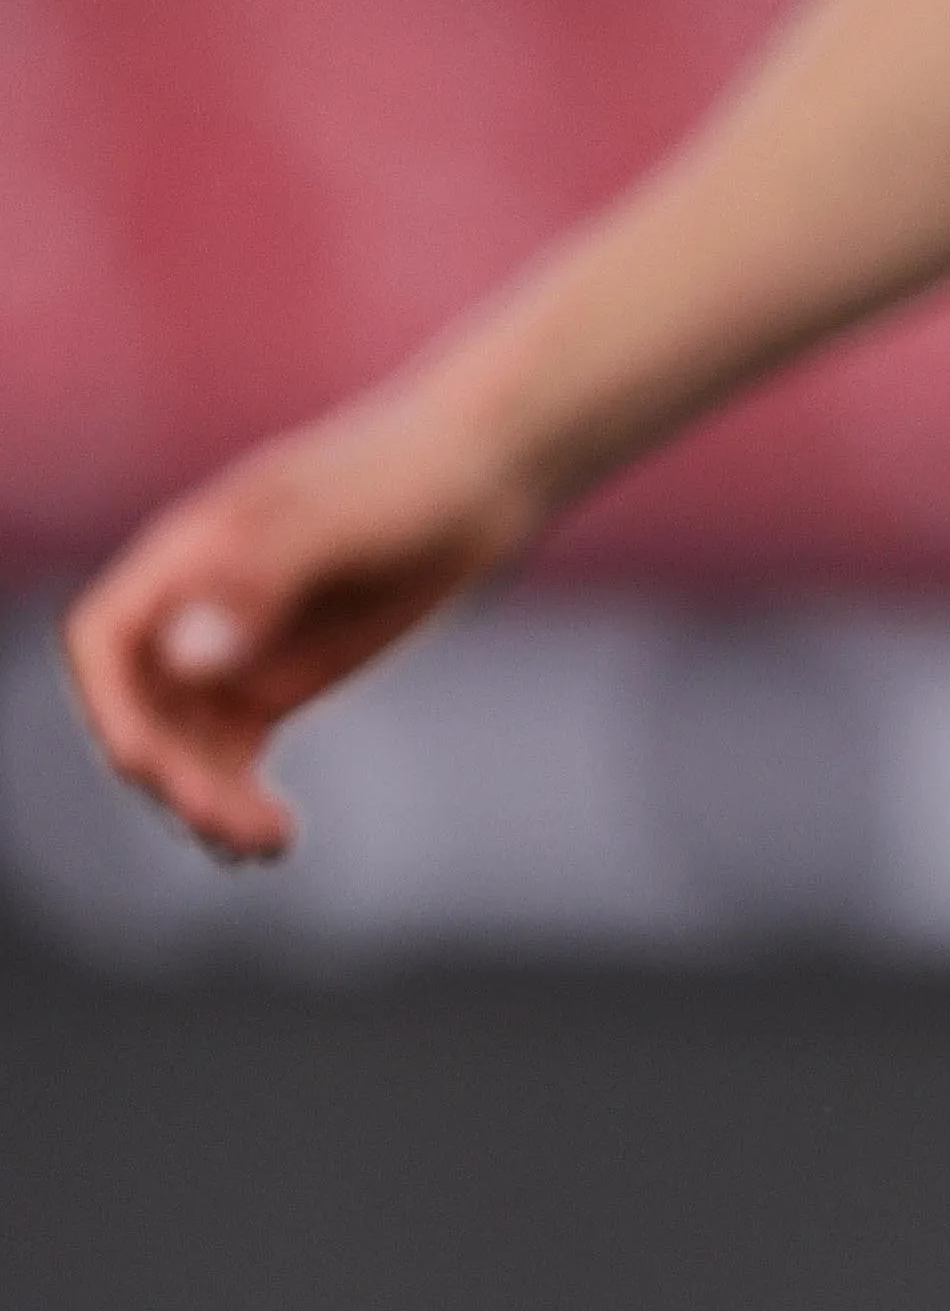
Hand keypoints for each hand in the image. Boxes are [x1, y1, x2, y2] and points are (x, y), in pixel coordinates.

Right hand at [60, 382, 551, 863]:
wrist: (485, 469)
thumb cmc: (409, 474)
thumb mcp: (341, 519)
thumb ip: (264, 579)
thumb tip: (191, 658)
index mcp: (186, 555)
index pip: (104, 639)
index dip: (108, 705)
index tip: (146, 761)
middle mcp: (192, 609)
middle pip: (141, 710)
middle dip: (171, 772)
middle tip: (229, 822)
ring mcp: (230, 651)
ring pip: (183, 747)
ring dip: (205, 800)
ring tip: (265, 841)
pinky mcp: (274, 684)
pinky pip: (229, 756)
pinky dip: (238, 798)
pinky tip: (274, 837)